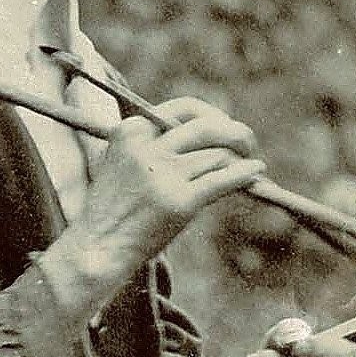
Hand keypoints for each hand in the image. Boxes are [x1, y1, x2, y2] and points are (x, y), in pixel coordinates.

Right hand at [42, 97, 263, 316]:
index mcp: (131, 131)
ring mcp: (163, 175)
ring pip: (217, 155)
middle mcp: (147, 148)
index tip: (225, 126)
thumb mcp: (124, 163)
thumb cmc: (115, 210)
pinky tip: (257, 173)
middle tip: (248, 143)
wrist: (98, 248)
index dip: (212, 115)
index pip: (183, 108)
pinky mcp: (180, 201)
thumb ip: (155, 144)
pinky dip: (246, 174)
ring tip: (250, 166)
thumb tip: (208, 132)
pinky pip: (223, 179)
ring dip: (240, 159)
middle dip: (234, 132)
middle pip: (206, 127)